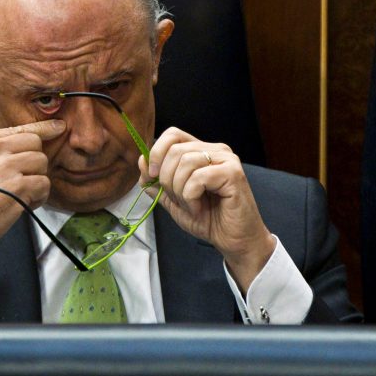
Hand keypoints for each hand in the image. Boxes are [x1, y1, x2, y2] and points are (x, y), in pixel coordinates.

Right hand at [0, 119, 65, 259]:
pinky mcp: (18, 184)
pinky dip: (39, 197)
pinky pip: (43, 183)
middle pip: (34, 143)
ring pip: (41, 162)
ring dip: (37, 181)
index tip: (57, 127)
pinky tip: (24, 204)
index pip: (18, 129)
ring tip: (21, 195)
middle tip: (23, 180)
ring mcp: (6, 165)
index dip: (42, 128)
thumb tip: (23, 151)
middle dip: (34, 163)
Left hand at [139, 127, 275, 292]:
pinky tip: (199, 208)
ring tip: (191, 205)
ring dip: (179, 190)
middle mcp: (215, 150)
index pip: (172, 135)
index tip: (151, 176)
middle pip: (175, 150)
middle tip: (178, 199)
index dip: (156, 153)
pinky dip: (191, 197)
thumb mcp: (172, 199)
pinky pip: (198, 178)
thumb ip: (156, 181)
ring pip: (185, 162)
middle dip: (166, 179)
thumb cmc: (208, 219)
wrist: (233, 240)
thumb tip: (142, 161)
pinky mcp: (233, 173)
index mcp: (201, 151)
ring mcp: (226, 159)